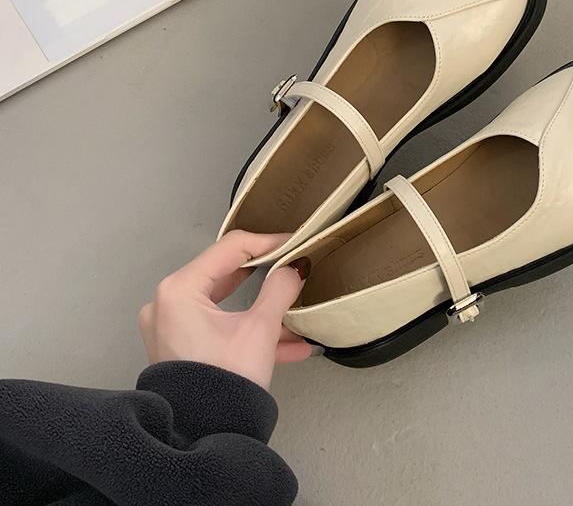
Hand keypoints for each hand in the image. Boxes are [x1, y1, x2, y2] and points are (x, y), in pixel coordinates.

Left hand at [138, 230, 311, 389]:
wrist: (203, 440)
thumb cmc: (224, 382)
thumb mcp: (260, 329)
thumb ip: (280, 289)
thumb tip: (294, 269)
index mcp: (179, 290)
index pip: (231, 248)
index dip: (267, 242)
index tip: (294, 243)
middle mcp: (167, 305)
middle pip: (225, 275)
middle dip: (266, 277)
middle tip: (293, 268)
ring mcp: (171, 328)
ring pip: (226, 305)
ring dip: (263, 309)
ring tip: (296, 313)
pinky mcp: (180, 349)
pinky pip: (219, 329)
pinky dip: (249, 330)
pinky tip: (288, 343)